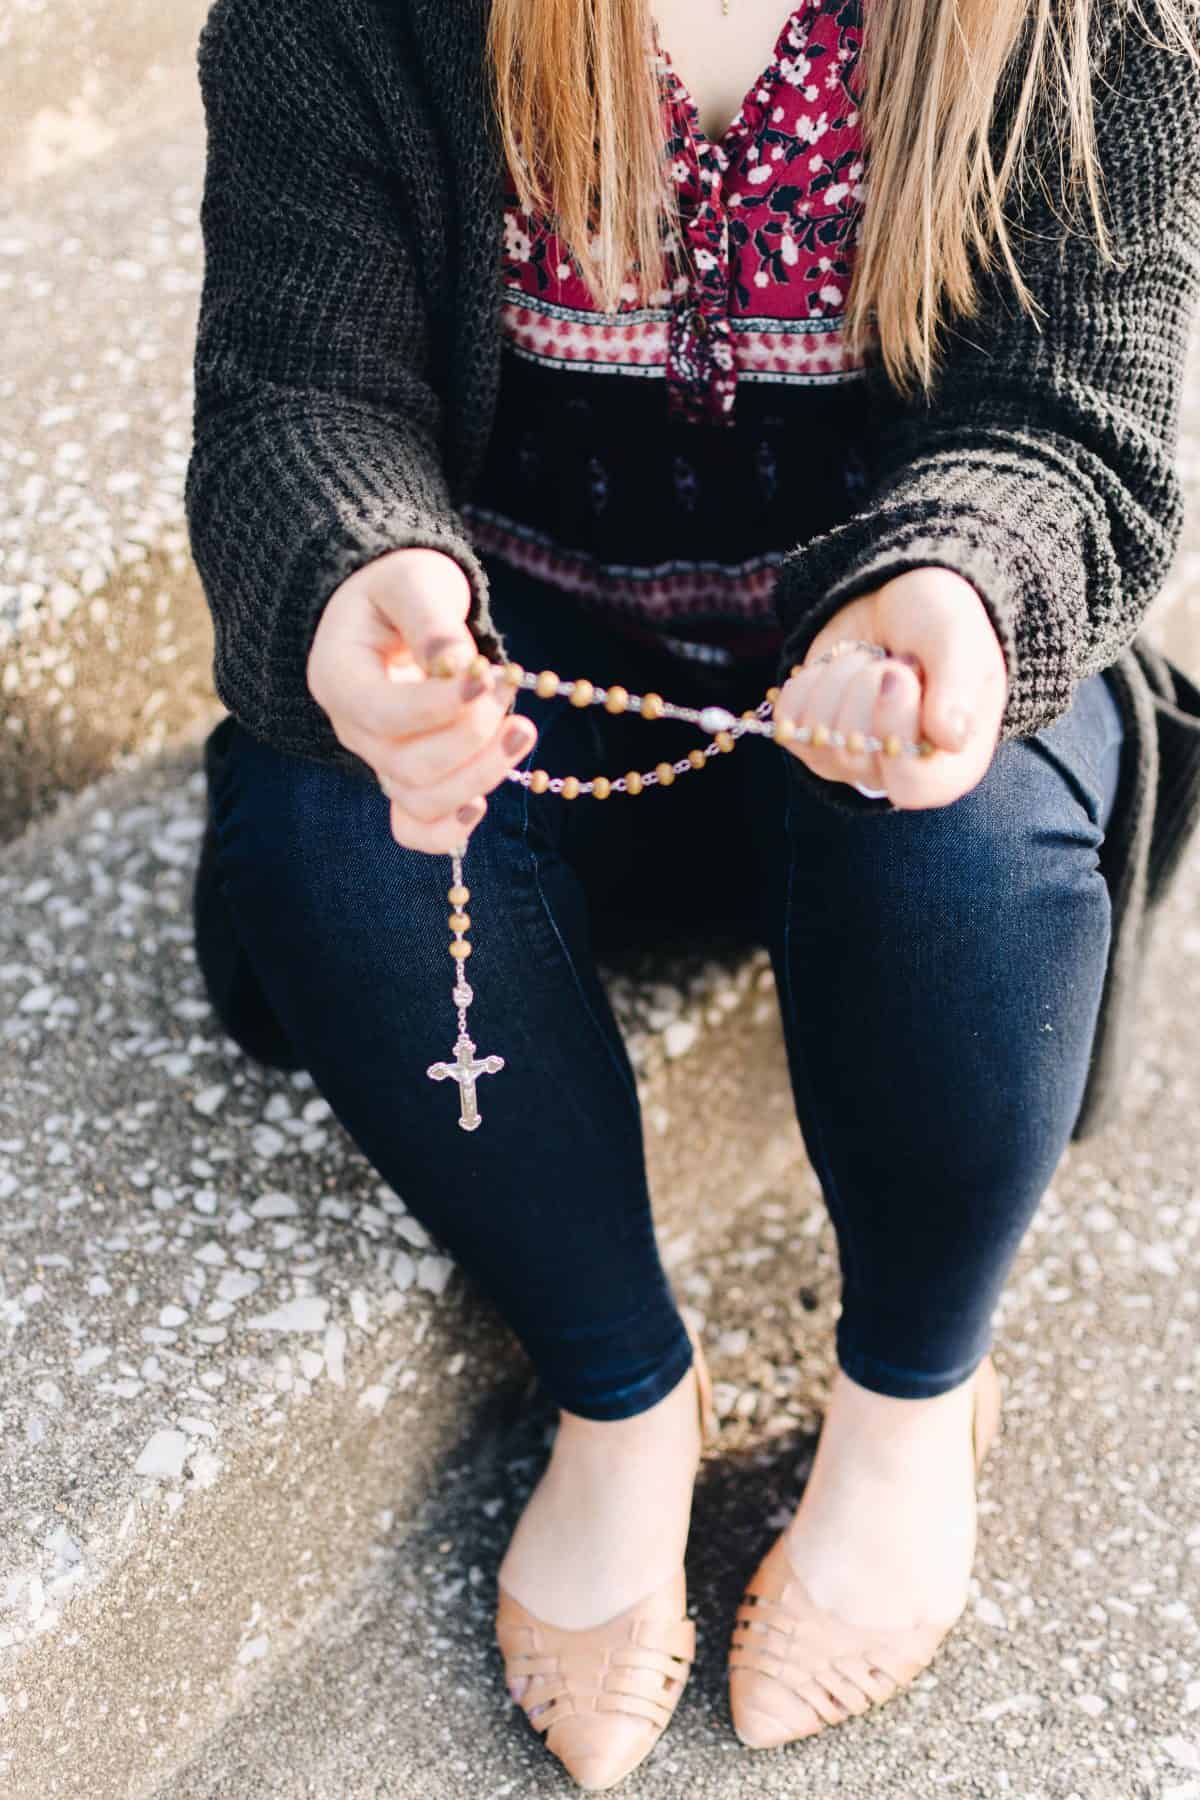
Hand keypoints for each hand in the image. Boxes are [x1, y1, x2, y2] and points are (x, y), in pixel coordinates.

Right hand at [306, 546, 536, 851]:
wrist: (393, 612)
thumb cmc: (400, 590)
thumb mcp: (412, 581)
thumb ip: (430, 618)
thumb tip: (458, 664)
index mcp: (338, 678)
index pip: (381, 714)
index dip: (436, 708)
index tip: (484, 677)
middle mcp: (352, 730)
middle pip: (407, 767)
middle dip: (470, 737)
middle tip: (506, 690)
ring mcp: (379, 760)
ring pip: (420, 802)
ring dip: (480, 776)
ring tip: (522, 730)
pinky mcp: (408, 779)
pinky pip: (417, 829)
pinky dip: (449, 830)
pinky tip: (483, 804)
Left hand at [774, 568, 1008, 808]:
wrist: (895, 600)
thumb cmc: (937, 624)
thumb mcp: (959, 639)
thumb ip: (959, 687)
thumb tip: (950, 739)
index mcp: (953, 761)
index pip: (913, 785)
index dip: (894, 732)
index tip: (896, 676)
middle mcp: (900, 771)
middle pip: (853, 752)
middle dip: (865, 686)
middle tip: (893, 661)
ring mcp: (851, 761)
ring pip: (817, 736)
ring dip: (839, 679)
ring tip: (869, 662)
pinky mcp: (812, 741)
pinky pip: (787, 722)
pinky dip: (808, 681)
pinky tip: (837, 670)